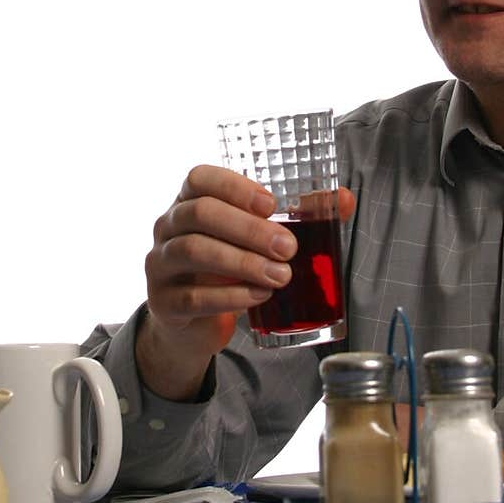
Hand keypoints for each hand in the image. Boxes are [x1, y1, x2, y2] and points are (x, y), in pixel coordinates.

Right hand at [137, 164, 355, 400]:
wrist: (193, 324)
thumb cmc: (229, 268)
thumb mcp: (256, 240)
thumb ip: (299, 217)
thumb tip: (344, 199)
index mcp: (190, 201)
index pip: (201, 178)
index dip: (235, 187)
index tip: (272, 204)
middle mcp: (168, 226)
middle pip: (200, 213)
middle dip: (249, 229)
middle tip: (289, 248)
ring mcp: (160, 263)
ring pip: (194, 251)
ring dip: (243, 263)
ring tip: (281, 276)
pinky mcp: (162, 302)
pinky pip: (193, 296)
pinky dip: (231, 297)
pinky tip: (259, 297)